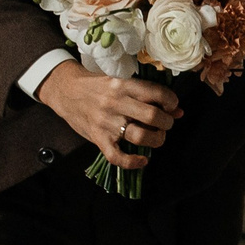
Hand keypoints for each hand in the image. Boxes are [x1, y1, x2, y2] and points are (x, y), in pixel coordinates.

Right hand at [36, 61, 178, 171]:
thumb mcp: (121, 82)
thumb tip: (178, 111)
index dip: (172, 102)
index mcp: (123, 85)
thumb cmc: (97, 86)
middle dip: (166, 123)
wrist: (65, 91)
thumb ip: (147, 94)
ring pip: (140, 137)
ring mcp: (106, 122)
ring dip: (156, 140)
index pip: (157, 93)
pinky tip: (143, 160)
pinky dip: (133, 162)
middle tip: (165, 123)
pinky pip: (117, 157)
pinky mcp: (98, 138)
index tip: (172, 107)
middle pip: (152, 116)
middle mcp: (116, 103)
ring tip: (157, 137)